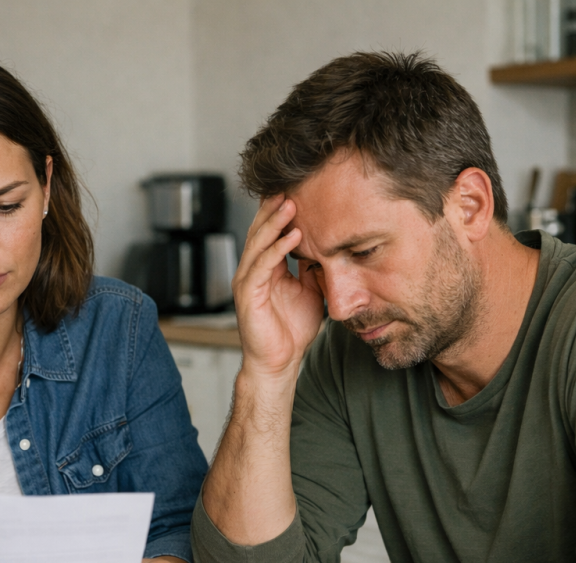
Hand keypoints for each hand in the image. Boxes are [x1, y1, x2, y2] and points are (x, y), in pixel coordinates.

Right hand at [232, 195, 324, 377]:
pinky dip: (277, 249)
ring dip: (275, 222)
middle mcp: (253, 270)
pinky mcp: (248, 296)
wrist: (279, 363)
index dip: (281, 212)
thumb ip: (313, 268)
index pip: (270, 232)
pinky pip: (262, 266)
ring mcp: (248, 282)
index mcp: (266, 268)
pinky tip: (293, 236)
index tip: (299, 191)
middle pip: (260, 231)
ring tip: (291, 204)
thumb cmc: (292, 331)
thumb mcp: (310, 291)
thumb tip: (327, 247)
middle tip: (291, 186)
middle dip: (275, 208)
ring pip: (258, 243)